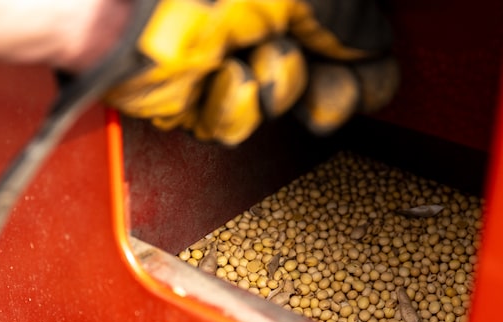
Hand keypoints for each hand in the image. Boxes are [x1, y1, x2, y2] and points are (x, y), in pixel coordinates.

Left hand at [103, 0, 397, 144]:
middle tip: (323, 100)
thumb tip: (379, 46)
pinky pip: (233, 125)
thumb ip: (349, 16)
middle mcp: (260, 22)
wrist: (123, 17)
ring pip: (281, 104)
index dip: (368, 67)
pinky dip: (232, 109)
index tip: (366, 75)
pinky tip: (219, 81)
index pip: (354, 36)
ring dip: (275, 88)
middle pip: (324, 78)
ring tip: (251, 62)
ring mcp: (226, 60)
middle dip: (328, 92)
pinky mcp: (191, 97)